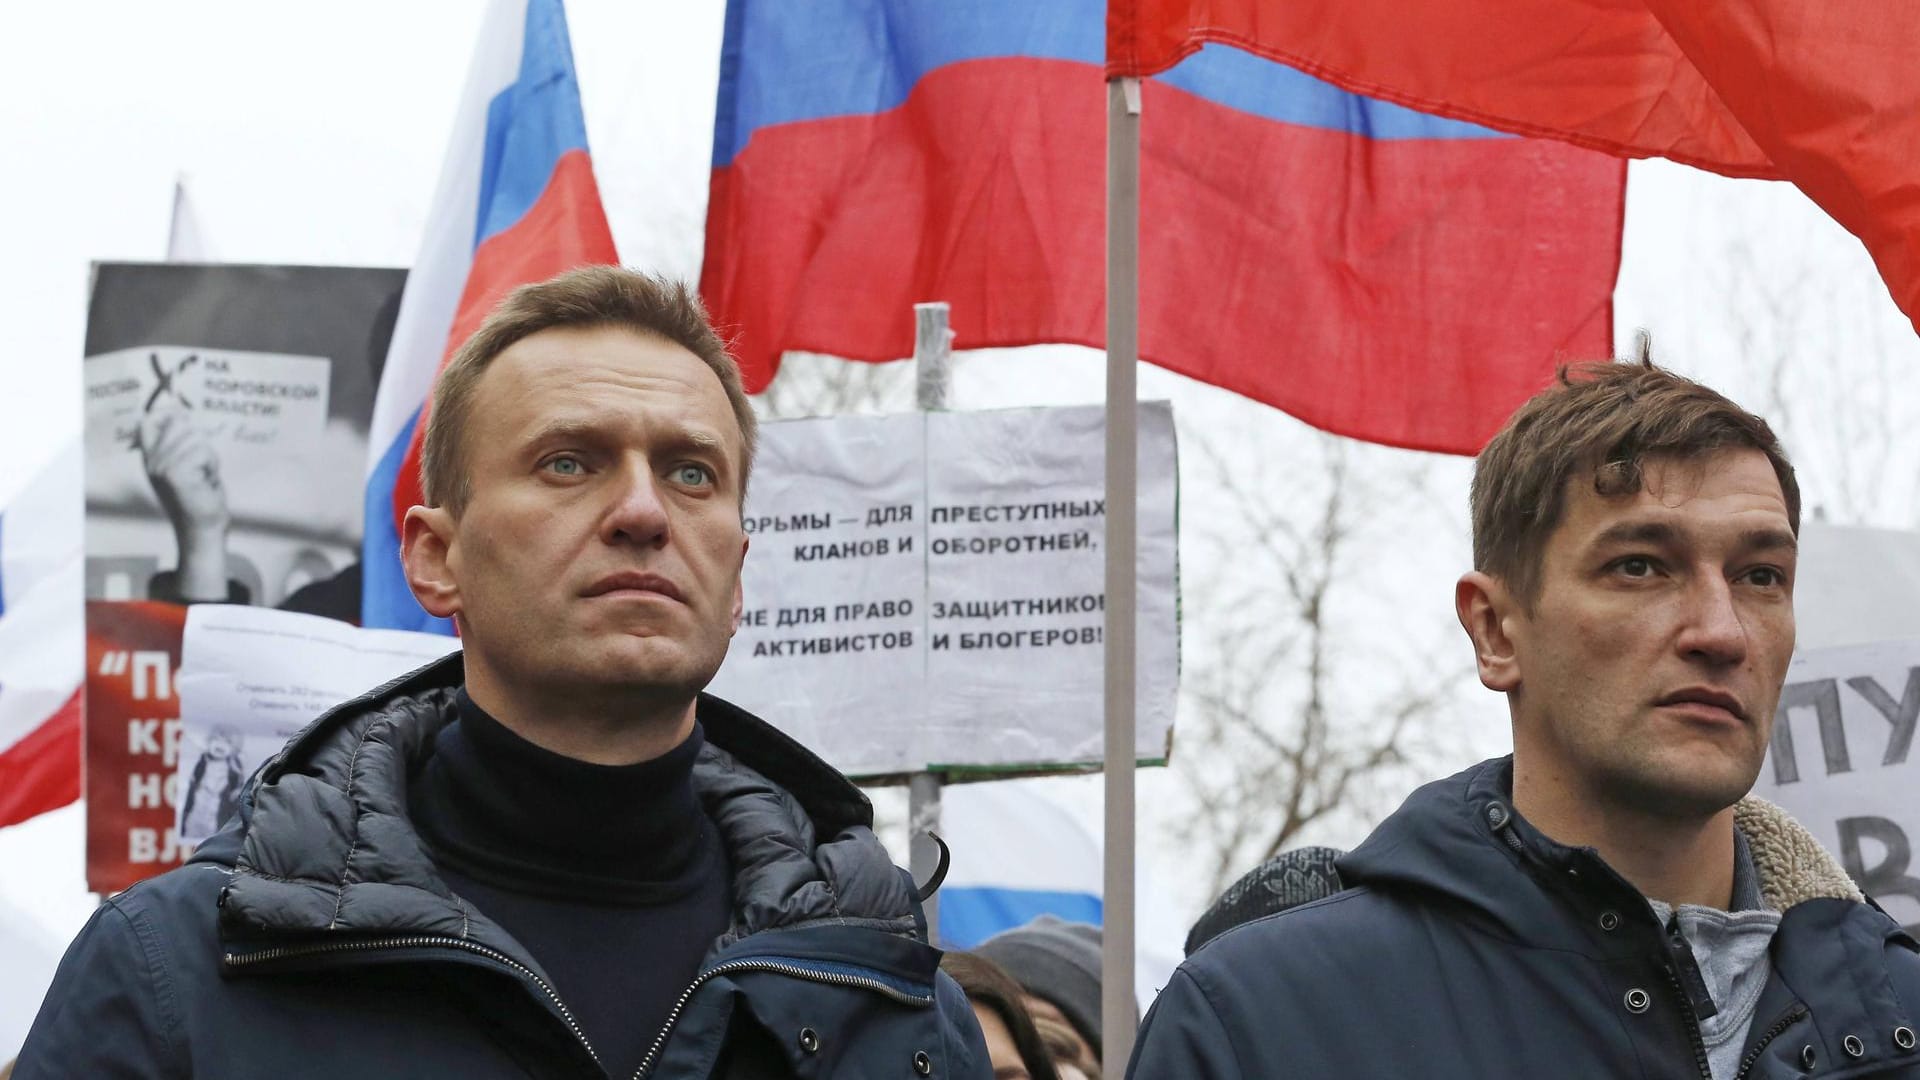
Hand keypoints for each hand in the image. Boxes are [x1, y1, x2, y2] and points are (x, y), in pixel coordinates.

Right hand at [139, 406, 230, 599]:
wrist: (202, 529)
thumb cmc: (200, 497)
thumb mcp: (186, 467)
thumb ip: (180, 444)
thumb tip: (183, 413)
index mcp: (151, 458)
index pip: (148, 421)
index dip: (168, 412)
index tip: (185, 417)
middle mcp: (151, 462)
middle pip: (179, 423)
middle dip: (200, 440)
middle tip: (202, 465)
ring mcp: (161, 467)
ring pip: (195, 437)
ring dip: (209, 456)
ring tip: (204, 475)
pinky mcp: (175, 474)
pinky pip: (204, 452)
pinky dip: (212, 465)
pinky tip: (207, 482)